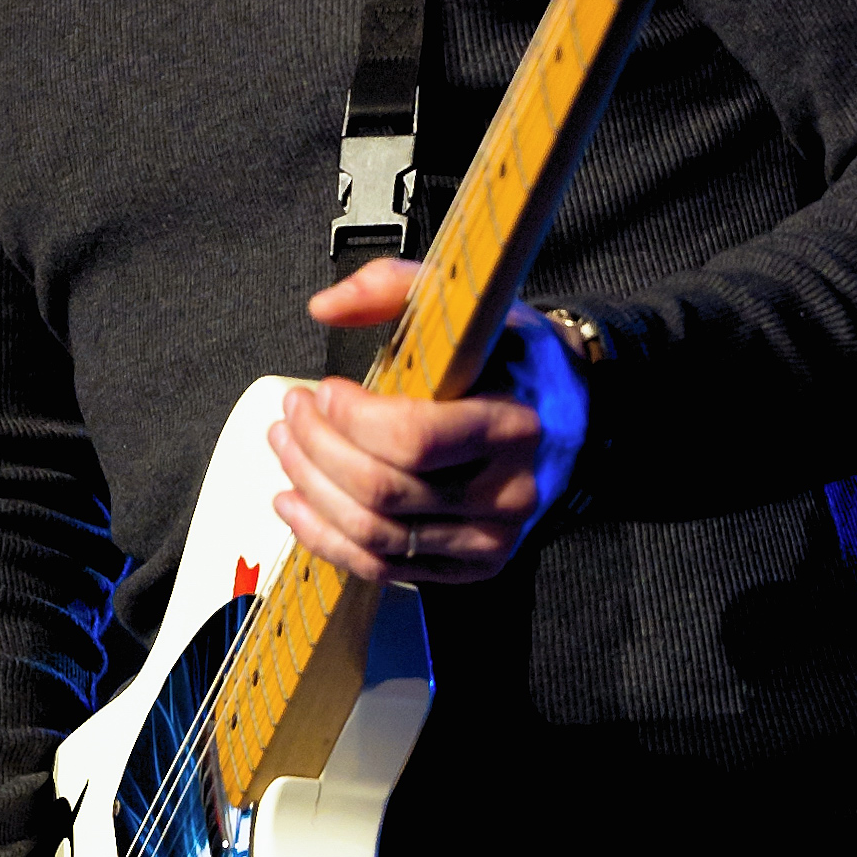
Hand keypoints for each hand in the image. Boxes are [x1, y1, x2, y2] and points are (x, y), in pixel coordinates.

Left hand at [267, 256, 588, 586]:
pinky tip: (296, 501)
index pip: (414, 440)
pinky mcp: (472, 566)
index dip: (350, 420)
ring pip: (373, 536)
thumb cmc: (509, 359)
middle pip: (382, 491)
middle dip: (316, 451)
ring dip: (311, 492)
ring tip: (285, 449)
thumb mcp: (465, 309)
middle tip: (291, 415)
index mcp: (513, 426)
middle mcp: (509, 493)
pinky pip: (381, 568)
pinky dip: (324, 537)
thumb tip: (324, 308)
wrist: (570, 416)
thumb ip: (392, 288)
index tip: (323, 391)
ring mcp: (492, 539)